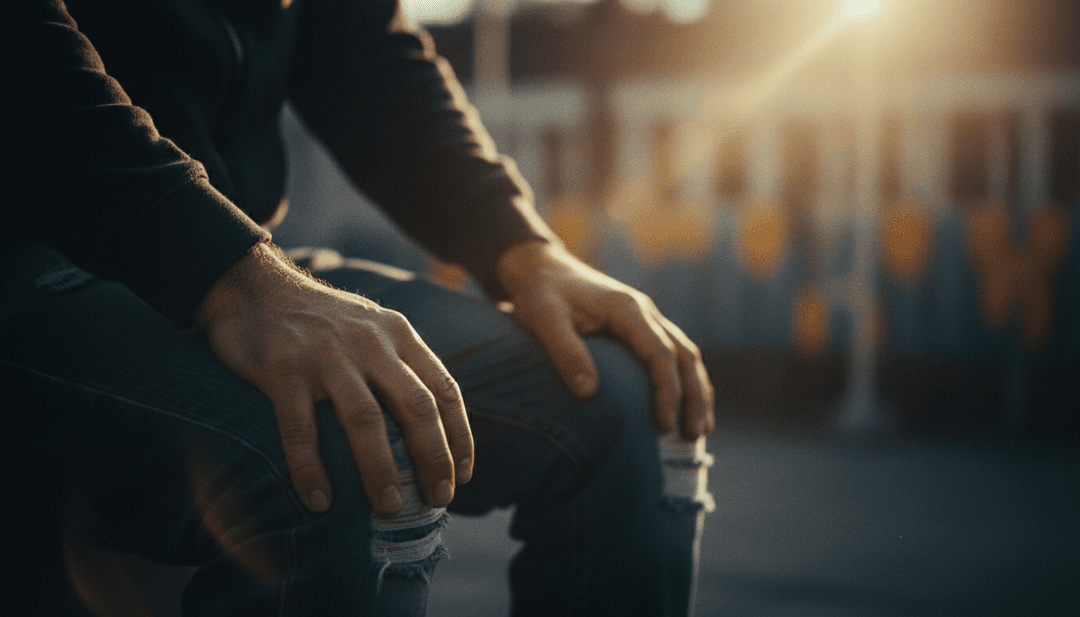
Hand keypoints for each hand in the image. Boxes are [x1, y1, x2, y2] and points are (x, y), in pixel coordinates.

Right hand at [195, 243, 472, 514]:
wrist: (257, 288)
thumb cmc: (323, 321)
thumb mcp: (374, 327)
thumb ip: (401, 364)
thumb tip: (430, 427)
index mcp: (399, 334)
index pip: (444, 389)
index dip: (459, 436)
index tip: (465, 475)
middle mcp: (370, 343)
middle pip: (416, 407)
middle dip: (433, 458)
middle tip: (438, 499)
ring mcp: (327, 356)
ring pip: (365, 420)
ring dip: (381, 469)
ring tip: (389, 506)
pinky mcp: (283, 370)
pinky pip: (301, 428)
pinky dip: (311, 469)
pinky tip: (319, 500)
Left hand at [495, 240, 714, 439]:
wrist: (541, 268)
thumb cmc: (540, 294)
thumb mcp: (543, 318)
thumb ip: (565, 352)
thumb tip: (588, 394)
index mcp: (627, 308)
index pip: (660, 352)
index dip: (667, 390)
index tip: (664, 424)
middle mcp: (645, 312)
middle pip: (684, 355)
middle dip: (693, 397)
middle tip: (692, 436)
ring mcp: (647, 319)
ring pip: (685, 356)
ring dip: (696, 392)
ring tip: (699, 431)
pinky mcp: (640, 329)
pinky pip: (673, 356)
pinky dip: (685, 383)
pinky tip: (684, 410)